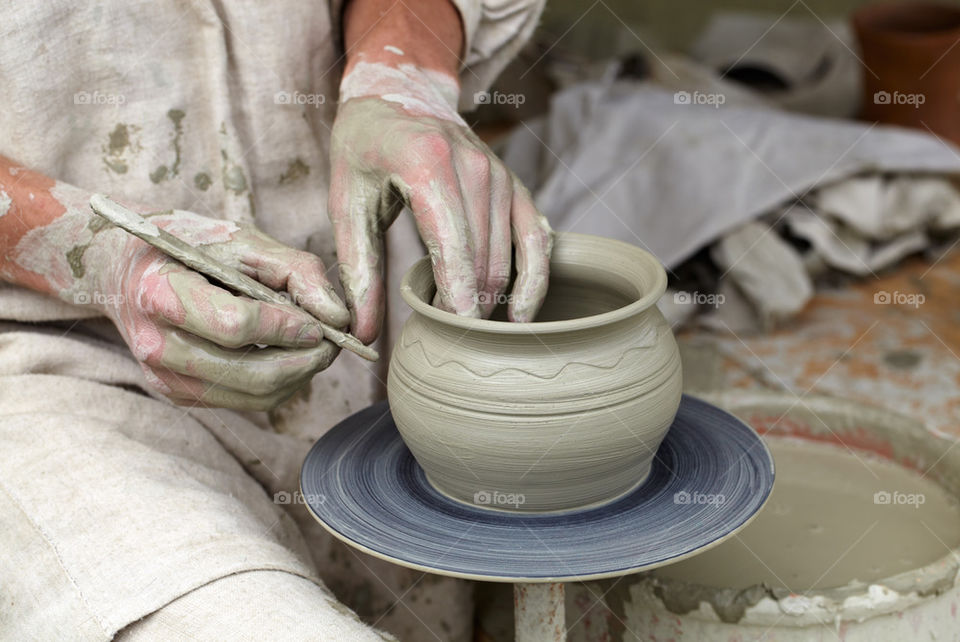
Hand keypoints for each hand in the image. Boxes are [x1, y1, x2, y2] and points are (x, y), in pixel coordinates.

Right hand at [91, 209, 348, 409]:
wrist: (128, 272)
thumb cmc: (190, 247)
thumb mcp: (244, 241)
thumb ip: (297, 271)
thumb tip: (339, 317)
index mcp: (161, 294)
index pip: (235, 327)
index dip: (286, 328)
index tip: (320, 323)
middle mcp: (156, 346)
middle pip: (250, 373)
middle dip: (305, 361)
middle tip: (333, 342)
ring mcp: (165, 378)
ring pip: (254, 395)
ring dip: (298, 375)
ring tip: (315, 346)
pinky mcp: (179, 396)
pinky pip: (246, 401)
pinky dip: (279, 383)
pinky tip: (286, 355)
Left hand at [328, 60, 552, 343]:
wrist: (399, 96)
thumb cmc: (365, 150)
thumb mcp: (346, 202)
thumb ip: (357, 268)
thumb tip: (362, 331)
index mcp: (426, 162)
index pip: (453, 243)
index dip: (457, 296)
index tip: (455, 337)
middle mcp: (474, 166)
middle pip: (484, 258)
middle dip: (471, 307)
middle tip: (447, 343)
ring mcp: (501, 175)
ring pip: (510, 256)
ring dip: (494, 299)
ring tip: (470, 334)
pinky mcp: (515, 187)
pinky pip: (537, 239)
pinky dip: (534, 279)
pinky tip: (520, 314)